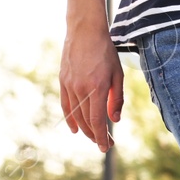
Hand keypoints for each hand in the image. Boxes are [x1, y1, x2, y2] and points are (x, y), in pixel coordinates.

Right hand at [60, 21, 124, 151]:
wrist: (84, 32)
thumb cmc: (105, 53)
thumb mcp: (117, 75)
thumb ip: (116, 99)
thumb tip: (115, 120)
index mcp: (96, 88)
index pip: (98, 120)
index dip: (101, 136)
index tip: (106, 147)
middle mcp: (80, 89)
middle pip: (86, 120)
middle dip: (95, 135)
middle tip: (104, 144)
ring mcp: (69, 85)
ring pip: (75, 114)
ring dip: (84, 129)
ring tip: (93, 137)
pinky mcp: (62, 81)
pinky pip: (65, 105)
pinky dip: (70, 118)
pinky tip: (75, 128)